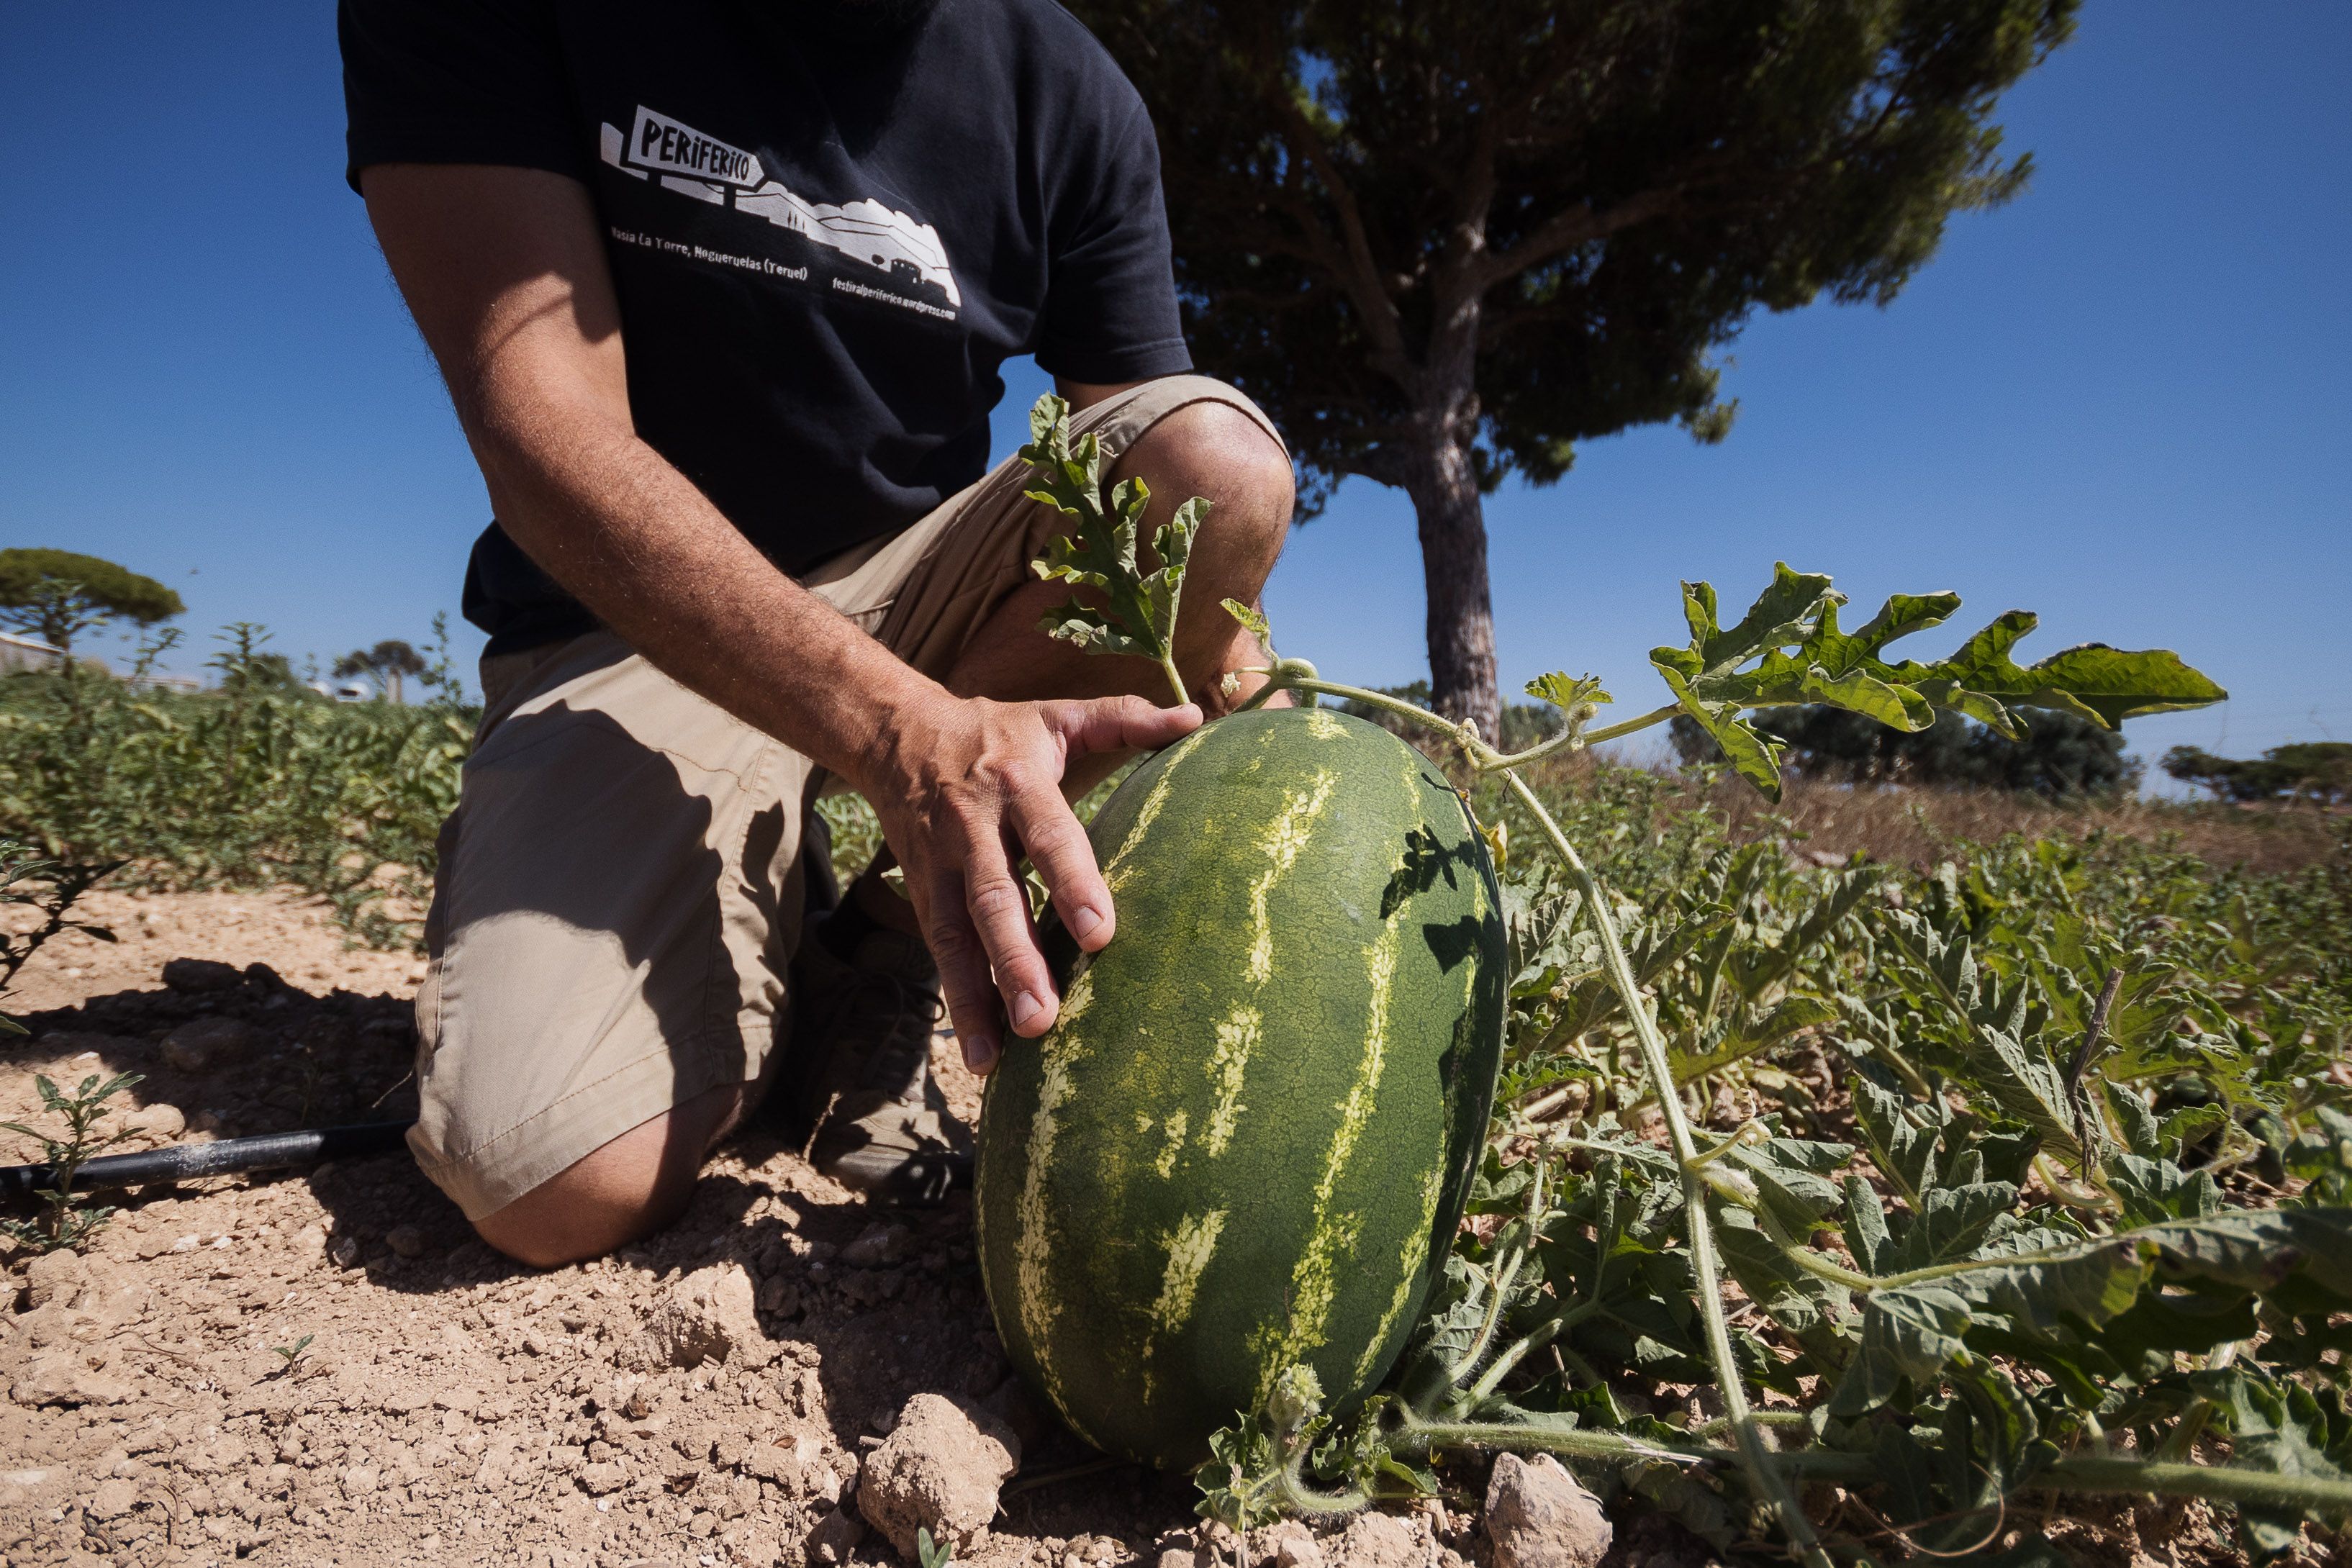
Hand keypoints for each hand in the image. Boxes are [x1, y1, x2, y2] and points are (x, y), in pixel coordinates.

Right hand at [859, 692, 1201, 1072]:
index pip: (1048, 836)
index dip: (1072, 882)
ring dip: (979, 996)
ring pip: (956, 936)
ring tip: (1005, 1052)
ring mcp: (941, 866)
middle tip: (1044, 1017)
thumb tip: (1196, 719)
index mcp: (1017, 782)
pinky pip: (941, 953)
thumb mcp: (1058, 715)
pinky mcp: (921, 893)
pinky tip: (983, 1057)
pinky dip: (960, 1003)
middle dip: (1016, 959)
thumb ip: (1126, 719)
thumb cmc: (998, 732)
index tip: (1100, 932)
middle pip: (993, 897)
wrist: (898, 735)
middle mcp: (973, 828)